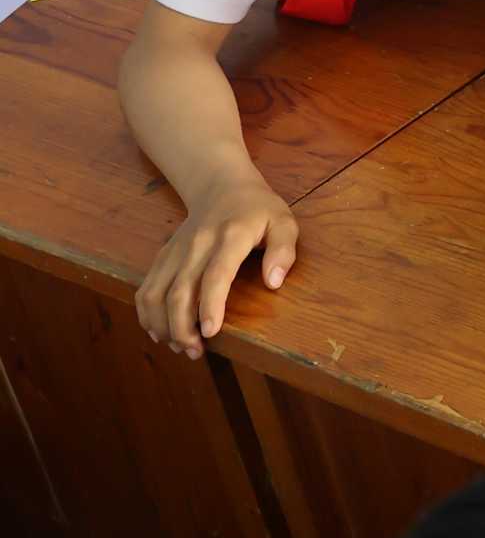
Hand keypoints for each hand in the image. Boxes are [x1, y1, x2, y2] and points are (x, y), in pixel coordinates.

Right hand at [137, 175, 297, 357]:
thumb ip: (284, 250)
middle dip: (183, 326)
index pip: (216, 274)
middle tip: (196, 351)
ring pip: (156, 293)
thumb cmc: (258, 209)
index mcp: (231, 236)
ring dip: (162, 325)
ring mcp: (176, 251)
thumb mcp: (283, 222)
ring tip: (181, 347)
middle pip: (180, 290)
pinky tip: (159, 331)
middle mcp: (198, 244)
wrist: (221, 186)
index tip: (210, 332)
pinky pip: (146, 288)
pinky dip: (147, 314)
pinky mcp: (162, 257)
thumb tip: (273, 283)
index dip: (211, 305)